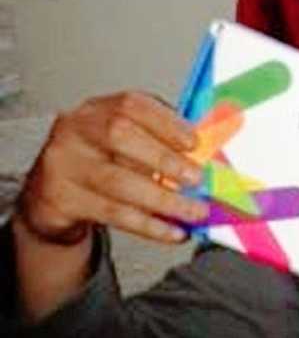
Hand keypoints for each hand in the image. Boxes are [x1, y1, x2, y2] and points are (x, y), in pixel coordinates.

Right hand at [16, 91, 206, 245]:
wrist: (52, 194)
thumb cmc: (100, 164)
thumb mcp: (125, 146)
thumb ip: (160, 145)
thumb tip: (207, 158)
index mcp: (97, 110)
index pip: (131, 105)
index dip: (166, 122)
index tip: (194, 142)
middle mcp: (76, 131)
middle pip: (120, 137)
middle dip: (165, 159)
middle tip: (197, 179)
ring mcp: (65, 164)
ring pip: (118, 182)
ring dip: (164, 200)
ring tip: (194, 212)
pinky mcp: (62, 199)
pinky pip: (114, 214)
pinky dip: (150, 225)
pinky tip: (173, 231)